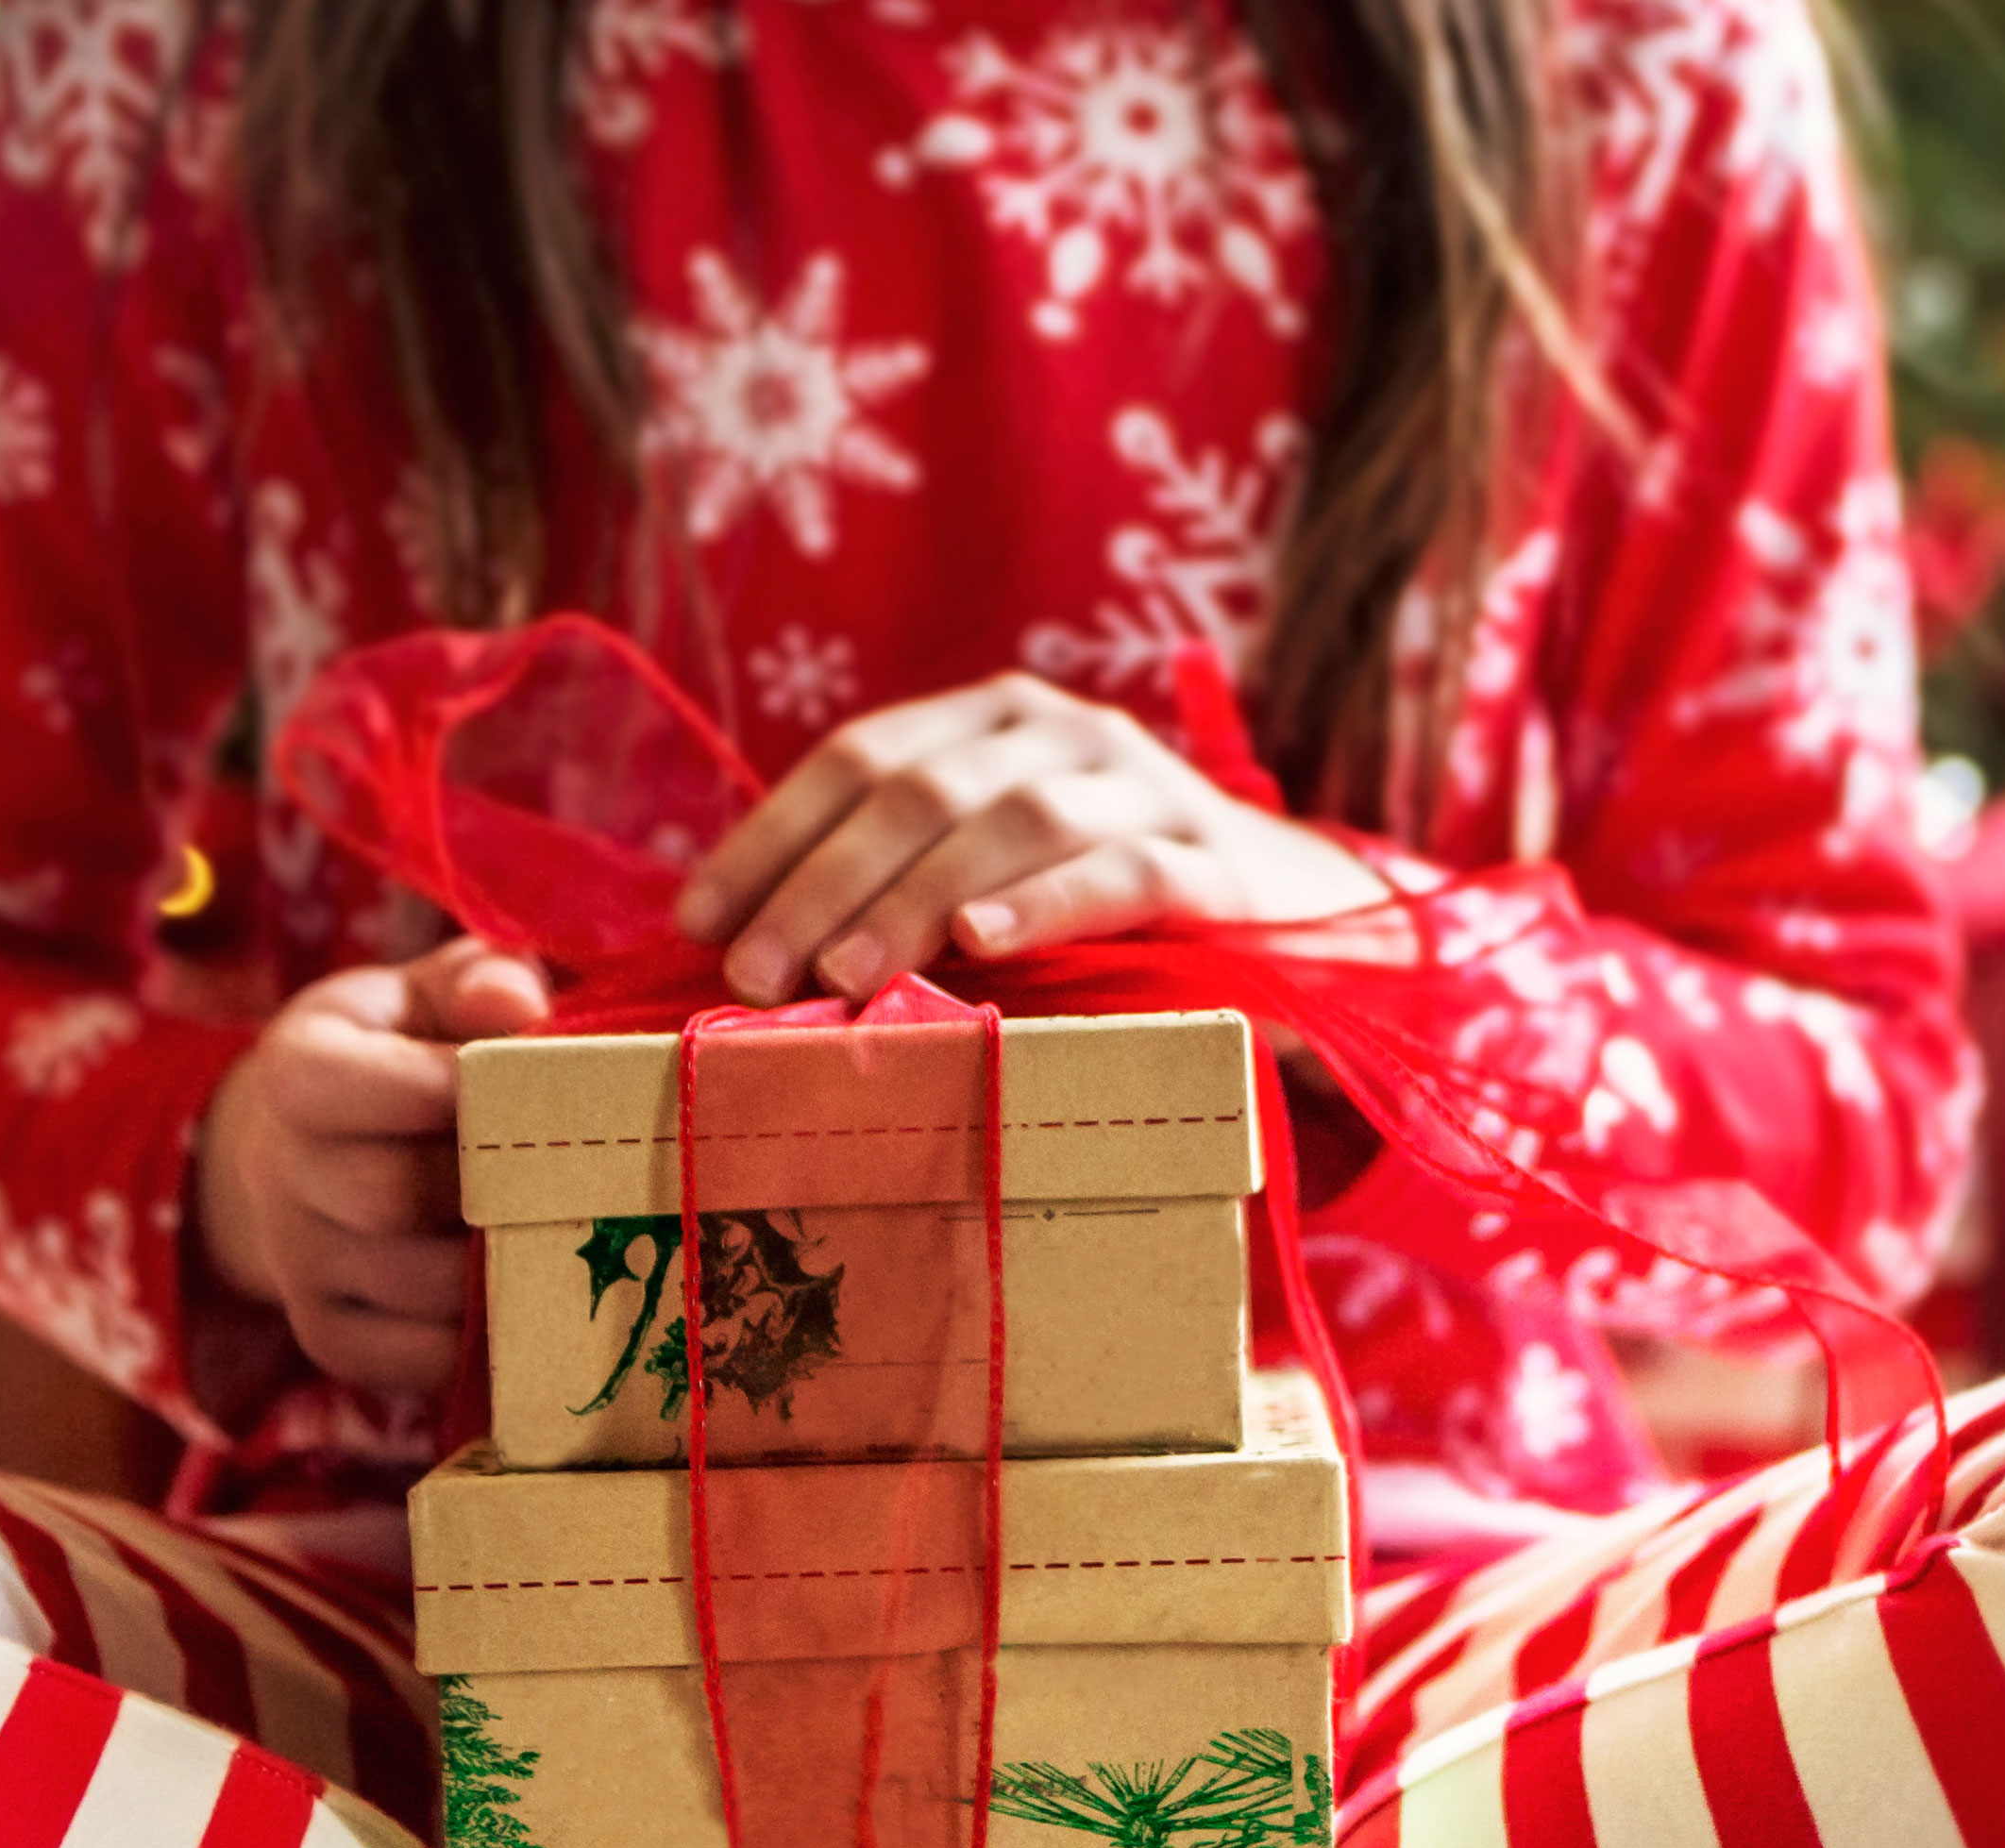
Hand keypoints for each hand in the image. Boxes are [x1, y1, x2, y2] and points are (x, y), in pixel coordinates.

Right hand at [194, 940, 547, 1397]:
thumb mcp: (438, 992)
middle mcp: (279, 1173)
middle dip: (490, 1186)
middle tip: (572, 1168)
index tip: (526, 1083)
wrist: (333, 1148)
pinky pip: (422, 1359)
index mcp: (295, 1070)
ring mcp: (299, 1267)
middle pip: (388, 1199)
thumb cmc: (416, 1049)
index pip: (334, 1086)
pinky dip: (492, 1335)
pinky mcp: (333, 1340)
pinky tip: (535, 1290)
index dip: (438, 1087)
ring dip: (508, 1264)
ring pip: (420, 1288)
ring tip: (571, 1228)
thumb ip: (480, 982)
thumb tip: (518, 1004)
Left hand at [671, 673, 1387, 1005]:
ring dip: (913, 897)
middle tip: (754, 972)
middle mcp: (1069, 732)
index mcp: (999, 719)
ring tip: (843, 972)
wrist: (1309, 915)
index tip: (695, 922)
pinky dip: (1045, 903)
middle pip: (920, 789)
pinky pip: (1123, 873)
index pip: (858, 758)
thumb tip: (753, 949)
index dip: (769, 837)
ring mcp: (1149, 789)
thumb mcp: (1004, 873)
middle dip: (822, 880)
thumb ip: (906, 882)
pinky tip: (981, 944)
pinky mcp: (1216, 862)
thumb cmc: (1119, 907)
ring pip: (1010, 820)